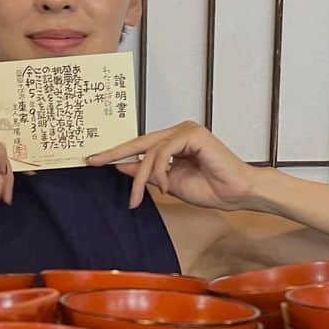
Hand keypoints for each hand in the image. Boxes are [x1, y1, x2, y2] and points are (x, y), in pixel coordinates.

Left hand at [87, 121, 254, 210]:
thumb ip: (147, 173)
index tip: (95, 160)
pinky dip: (160, 171)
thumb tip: (121, 165)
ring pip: (150, 151)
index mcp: (173, 142)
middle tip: (93, 161)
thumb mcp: (168, 183)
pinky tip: (166, 186)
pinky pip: (163, 151)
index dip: (117, 153)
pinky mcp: (193, 134)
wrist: (235, 194)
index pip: (140, 146)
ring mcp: (186, 130)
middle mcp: (178, 132)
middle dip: (115, 154)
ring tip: (138, 198)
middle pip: (140, 143)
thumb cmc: (210, 189)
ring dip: (141, 177)